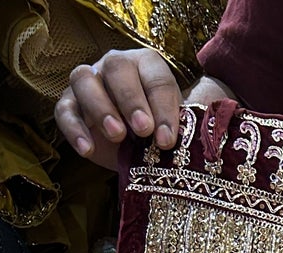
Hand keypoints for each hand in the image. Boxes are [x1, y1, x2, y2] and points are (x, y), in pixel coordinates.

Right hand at [54, 49, 186, 167]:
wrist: (141, 155)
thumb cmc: (164, 135)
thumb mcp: (184, 126)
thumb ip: (197, 117)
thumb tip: (218, 114)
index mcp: (147, 66)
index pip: (154, 76)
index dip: (162, 106)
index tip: (168, 139)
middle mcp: (115, 67)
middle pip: (117, 69)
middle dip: (131, 100)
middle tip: (143, 131)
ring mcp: (90, 83)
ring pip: (84, 80)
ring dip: (100, 106)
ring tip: (117, 136)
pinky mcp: (70, 106)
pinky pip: (64, 110)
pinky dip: (73, 129)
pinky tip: (88, 150)